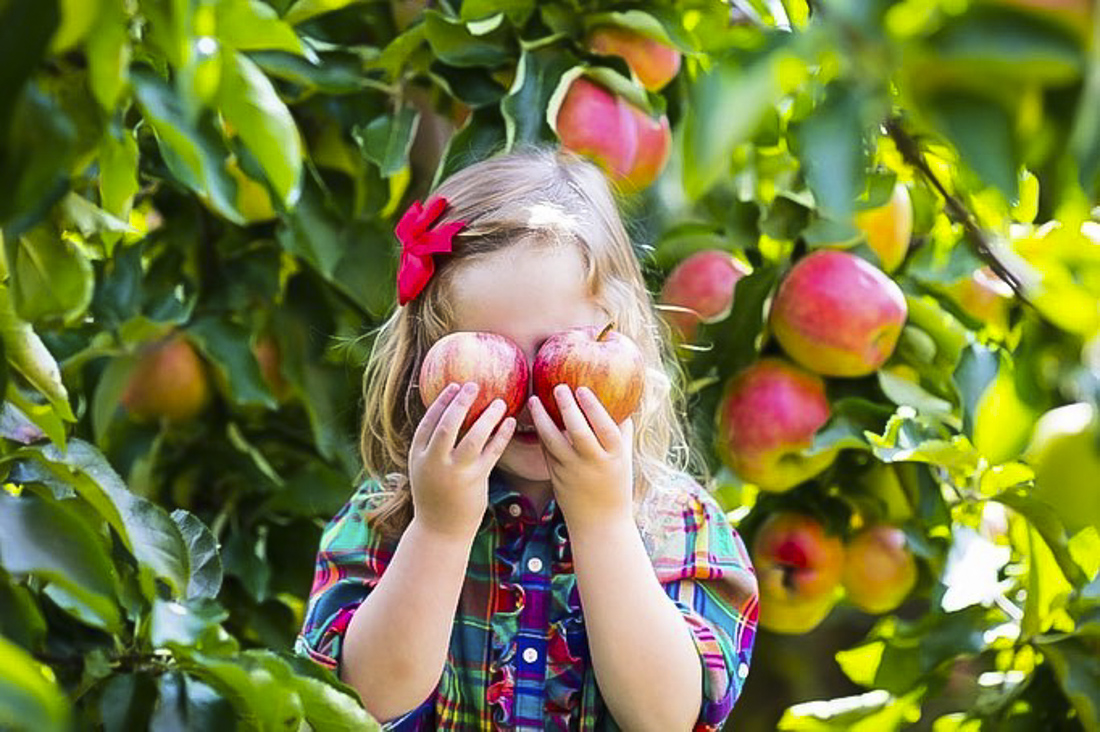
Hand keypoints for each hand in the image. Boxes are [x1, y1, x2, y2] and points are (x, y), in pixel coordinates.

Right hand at [409, 382, 515, 539]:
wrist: (440, 530)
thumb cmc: (435, 496)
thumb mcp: (424, 471)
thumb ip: (432, 448)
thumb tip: (448, 417)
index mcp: (418, 457)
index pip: (428, 422)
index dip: (441, 402)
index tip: (454, 386)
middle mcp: (435, 462)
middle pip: (448, 425)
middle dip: (461, 402)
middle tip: (474, 385)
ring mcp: (456, 472)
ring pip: (473, 437)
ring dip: (487, 416)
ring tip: (499, 401)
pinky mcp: (475, 480)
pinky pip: (492, 452)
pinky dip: (501, 435)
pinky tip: (510, 422)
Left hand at [529, 385, 633, 530]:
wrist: (599, 524)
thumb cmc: (616, 487)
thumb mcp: (625, 460)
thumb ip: (623, 434)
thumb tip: (624, 405)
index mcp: (614, 458)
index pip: (605, 428)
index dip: (593, 407)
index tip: (582, 389)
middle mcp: (593, 464)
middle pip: (578, 432)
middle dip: (567, 407)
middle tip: (558, 387)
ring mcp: (572, 472)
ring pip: (553, 441)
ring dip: (542, 419)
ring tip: (534, 400)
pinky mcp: (556, 478)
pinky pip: (546, 452)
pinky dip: (541, 434)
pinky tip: (536, 419)